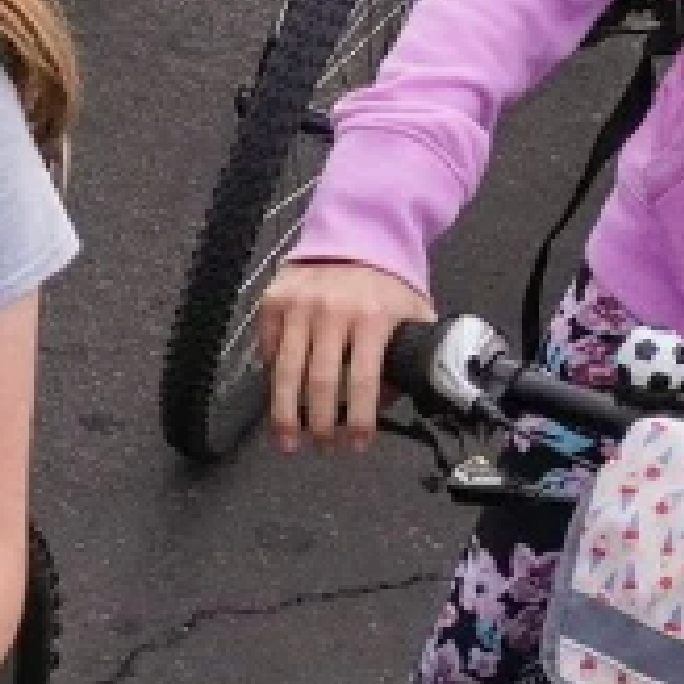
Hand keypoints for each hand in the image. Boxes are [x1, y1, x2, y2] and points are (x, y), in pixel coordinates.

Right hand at [255, 256, 436, 451]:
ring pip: (287, 373)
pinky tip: (280, 402)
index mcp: (373, 317)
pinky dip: (274, 380)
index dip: (360, 419)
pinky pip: (270, 352)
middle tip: (323, 448)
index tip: (357, 445)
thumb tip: (394, 403)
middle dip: (321, 424)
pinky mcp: (273, 303)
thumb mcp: (413, 313)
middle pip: (320, 382)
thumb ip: (411, 354)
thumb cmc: (387, 283)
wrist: (355, 235)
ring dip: (286, 415)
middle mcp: (333, 312)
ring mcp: (298, 307)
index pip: (364, 379)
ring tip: (289, 442)